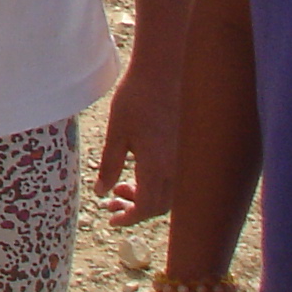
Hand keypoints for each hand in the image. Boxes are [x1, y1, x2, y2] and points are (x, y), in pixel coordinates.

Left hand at [96, 51, 179, 225]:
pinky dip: (158, 185)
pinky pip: (177, 181)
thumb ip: (109, 164)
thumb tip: (101, 193)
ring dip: (146, 198)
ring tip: (121, 187)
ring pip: (170, 195)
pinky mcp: (190, 152)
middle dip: (135, 209)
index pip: (148, 208)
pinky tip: (138, 173)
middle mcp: (178, 169)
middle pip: (160, 206)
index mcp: (158, 167)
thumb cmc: (136, 98)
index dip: (129, 217)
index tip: (111, 219)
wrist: (165, 73)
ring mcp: (186, 161)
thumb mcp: (116, 132)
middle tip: (112, 202)